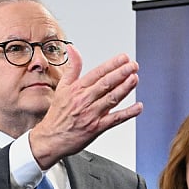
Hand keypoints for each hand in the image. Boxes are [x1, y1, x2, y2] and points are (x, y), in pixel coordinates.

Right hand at [30, 45, 142, 168]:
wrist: (51, 139)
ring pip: (111, 99)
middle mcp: (84, 100)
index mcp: (77, 89)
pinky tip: (138, 107)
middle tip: (133, 66)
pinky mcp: (96, 128)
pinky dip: (128, 113)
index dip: (112, 64)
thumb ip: (72, 68)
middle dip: (122, 73)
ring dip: (125, 88)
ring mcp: (91, 114)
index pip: (97, 73)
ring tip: (135, 79)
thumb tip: (72, 49)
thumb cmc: (57, 115)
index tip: (123, 58)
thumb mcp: (62, 87)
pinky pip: (115, 119)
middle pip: (106, 84)